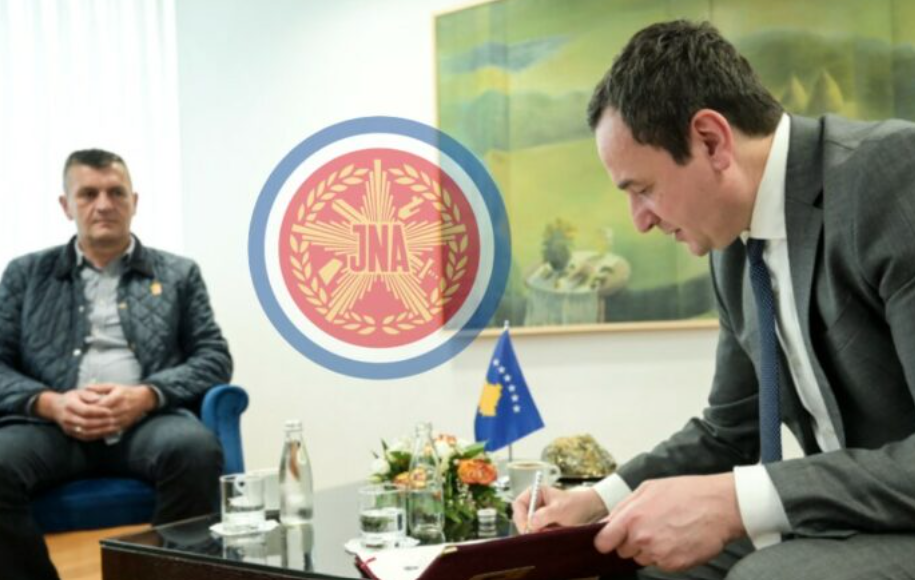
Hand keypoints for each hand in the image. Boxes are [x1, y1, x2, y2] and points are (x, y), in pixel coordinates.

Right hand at [35, 389, 113, 440]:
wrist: (55, 408)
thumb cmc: (71, 398)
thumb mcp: (79, 392)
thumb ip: (89, 394)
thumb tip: (99, 398)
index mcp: (69, 405)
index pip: (85, 410)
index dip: (98, 411)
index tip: (109, 411)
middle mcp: (67, 417)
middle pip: (86, 422)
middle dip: (101, 422)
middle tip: (114, 420)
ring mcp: (68, 427)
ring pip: (86, 431)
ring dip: (101, 430)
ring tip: (112, 427)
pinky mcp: (71, 433)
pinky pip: (85, 437)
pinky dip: (97, 435)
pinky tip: (106, 432)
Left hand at [84, 383, 156, 432]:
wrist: (143, 399)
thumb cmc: (126, 392)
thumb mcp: (114, 386)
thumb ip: (99, 387)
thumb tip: (85, 387)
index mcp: (118, 397)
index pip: (101, 404)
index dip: (90, 408)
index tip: (78, 409)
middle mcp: (121, 408)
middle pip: (102, 416)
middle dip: (88, 420)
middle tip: (75, 421)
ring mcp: (122, 418)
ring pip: (104, 425)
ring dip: (91, 428)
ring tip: (79, 429)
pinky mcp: (123, 425)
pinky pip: (109, 431)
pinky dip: (98, 433)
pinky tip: (89, 434)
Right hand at [512, 486, 607, 532]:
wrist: (589, 511)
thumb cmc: (575, 504)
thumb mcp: (561, 509)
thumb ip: (545, 515)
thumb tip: (531, 522)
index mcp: (535, 493)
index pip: (518, 504)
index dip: (520, 516)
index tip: (527, 527)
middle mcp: (533, 504)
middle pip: (521, 518)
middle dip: (529, 527)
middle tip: (539, 533)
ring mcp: (537, 515)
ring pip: (529, 527)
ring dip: (538, 532)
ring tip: (553, 531)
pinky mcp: (542, 525)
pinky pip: (537, 533)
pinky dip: (543, 535)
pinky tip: (554, 533)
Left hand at [595, 474, 744, 570]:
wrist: (720, 506)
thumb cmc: (686, 492)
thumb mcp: (649, 487)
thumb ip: (624, 507)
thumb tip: (608, 523)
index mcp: (632, 517)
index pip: (603, 542)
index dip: (606, 541)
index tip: (610, 539)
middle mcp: (642, 538)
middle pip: (623, 551)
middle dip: (632, 542)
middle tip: (651, 526)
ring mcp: (658, 554)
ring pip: (643, 558)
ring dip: (650, 549)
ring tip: (668, 530)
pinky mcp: (674, 565)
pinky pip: (661, 564)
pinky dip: (667, 555)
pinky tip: (678, 539)